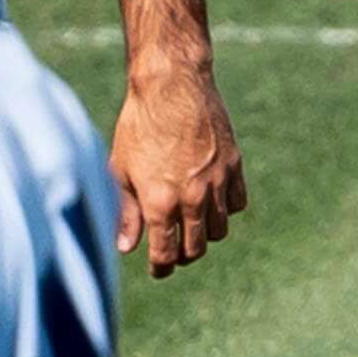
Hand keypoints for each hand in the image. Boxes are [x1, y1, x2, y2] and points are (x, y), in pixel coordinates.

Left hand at [107, 62, 243, 277]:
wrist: (172, 86)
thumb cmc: (137, 125)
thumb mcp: (120, 169)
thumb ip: (125, 211)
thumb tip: (126, 246)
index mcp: (159, 201)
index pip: (166, 252)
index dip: (161, 267)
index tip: (158, 270)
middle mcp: (192, 198)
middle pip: (195, 247)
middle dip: (182, 256)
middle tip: (173, 253)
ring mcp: (217, 183)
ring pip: (218, 229)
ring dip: (204, 235)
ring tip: (191, 229)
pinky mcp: (234, 167)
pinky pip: (237, 203)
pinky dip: (225, 210)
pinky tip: (210, 202)